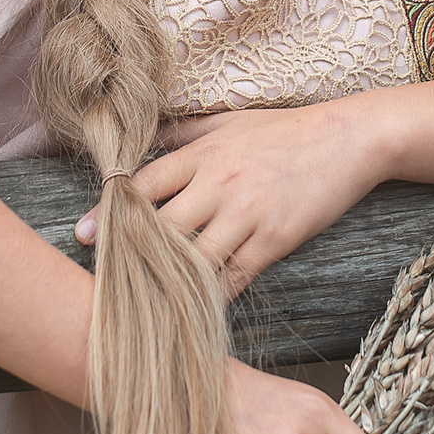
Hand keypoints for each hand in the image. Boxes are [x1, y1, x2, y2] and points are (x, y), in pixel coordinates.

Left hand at [75, 101, 388, 295]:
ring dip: (167, 282)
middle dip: (130, 255)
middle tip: (106, 281)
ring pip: (192, 257)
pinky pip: (233, 276)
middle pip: (159, 227)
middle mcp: (217, 183)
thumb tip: (142, 138)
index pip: (142, 185)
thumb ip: (183, 134)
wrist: (349, 140)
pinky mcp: (274, 239)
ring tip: (143, 305)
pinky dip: (212, 296)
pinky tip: (194, 311)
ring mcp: (246, 213)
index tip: (84, 234)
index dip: (109, 212)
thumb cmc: (285, 130)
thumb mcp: (228, 122)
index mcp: (201, 155)